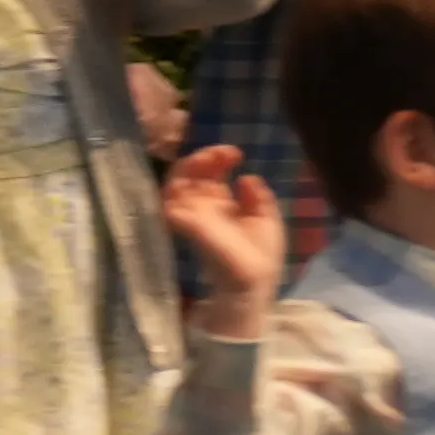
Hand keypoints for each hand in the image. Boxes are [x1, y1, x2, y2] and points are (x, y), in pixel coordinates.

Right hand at [163, 146, 283, 317]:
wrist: (252, 282)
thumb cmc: (260, 255)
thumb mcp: (266, 219)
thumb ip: (258, 197)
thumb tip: (247, 177)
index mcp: (221, 205)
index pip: (210, 175)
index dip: (218, 159)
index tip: (237, 154)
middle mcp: (202, 208)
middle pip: (189, 174)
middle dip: (202, 157)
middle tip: (224, 153)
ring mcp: (191, 216)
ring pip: (174, 183)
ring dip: (190, 166)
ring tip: (212, 158)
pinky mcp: (185, 226)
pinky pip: (168, 203)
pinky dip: (178, 188)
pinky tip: (200, 183)